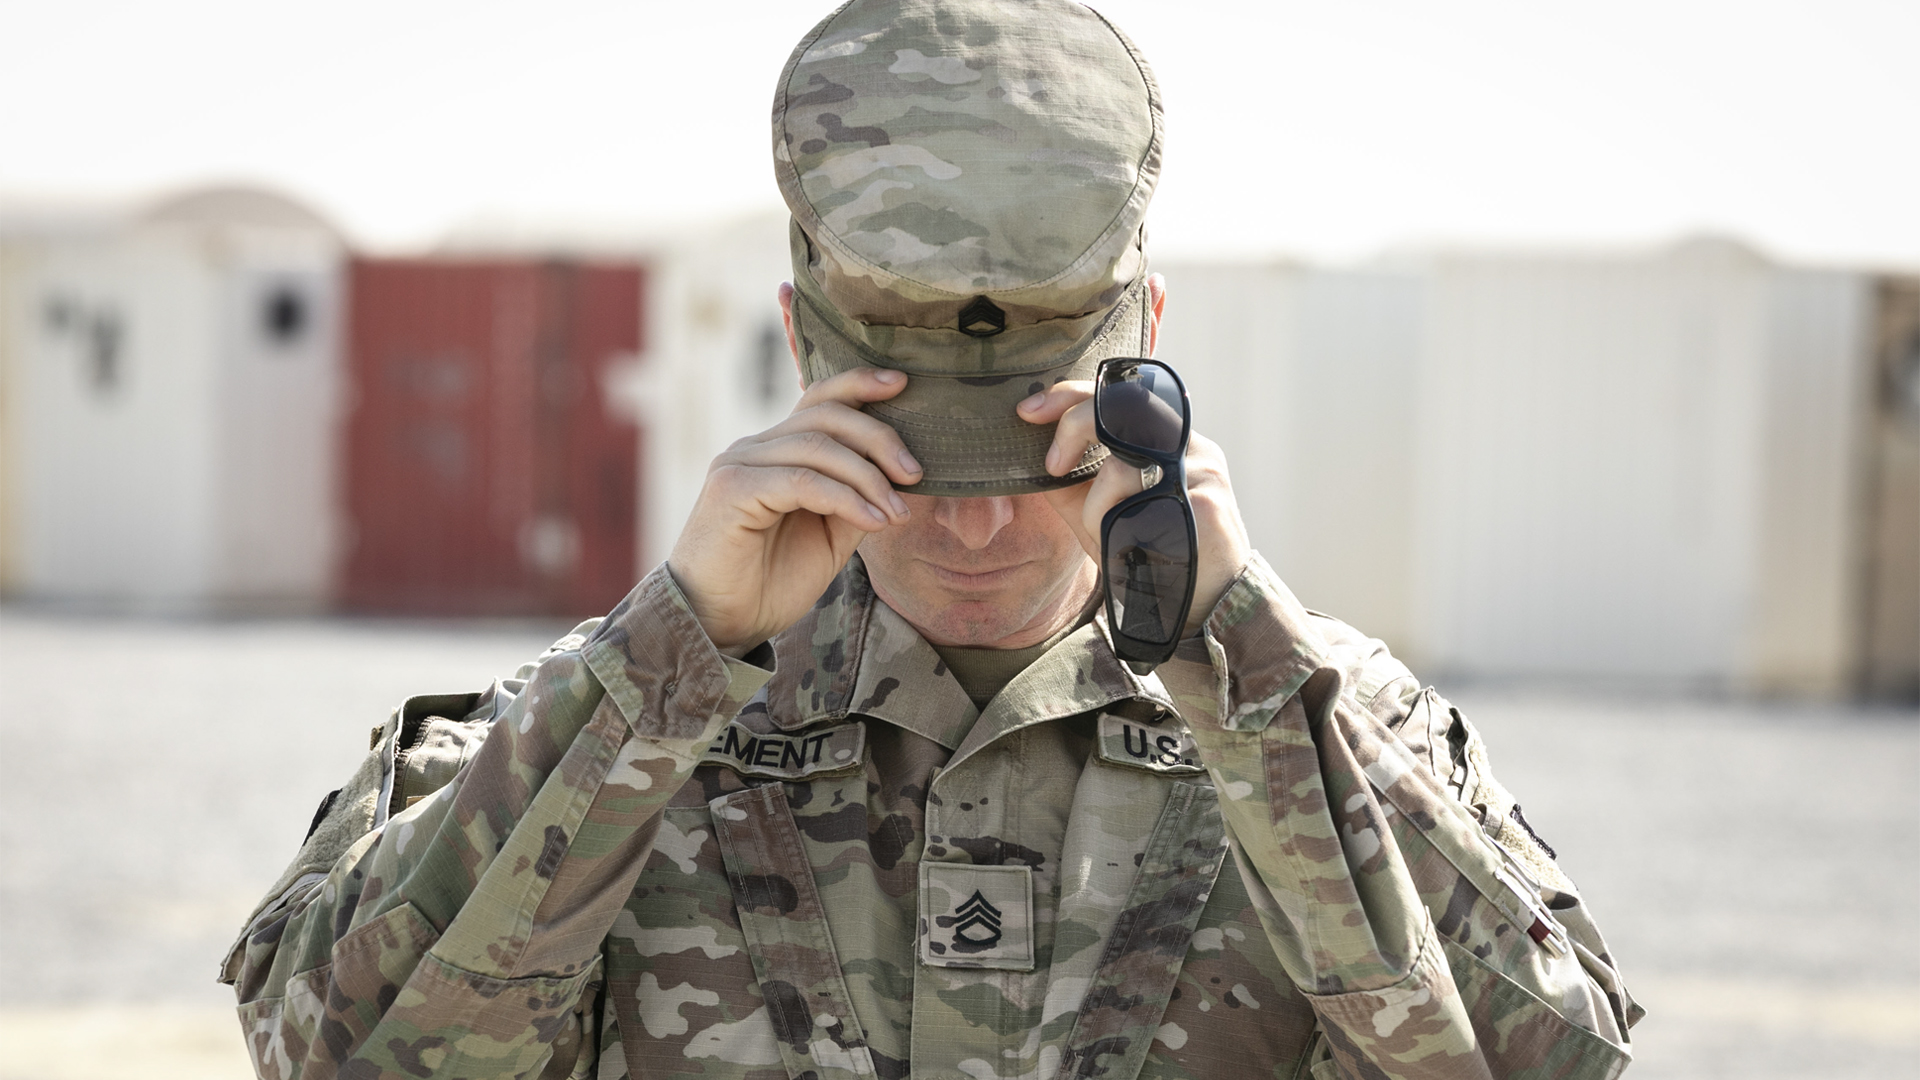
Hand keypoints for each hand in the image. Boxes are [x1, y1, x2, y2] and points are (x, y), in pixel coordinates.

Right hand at [667, 366, 921, 654]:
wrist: (720, 625)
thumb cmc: (769, 583)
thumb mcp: (828, 538)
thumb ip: (855, 501)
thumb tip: (898, 477)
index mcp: (775, 452)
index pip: (818, 401)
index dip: (858, 384)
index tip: (902, 384)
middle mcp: (754, 449)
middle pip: (825, 417)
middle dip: (879, 438)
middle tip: (914, 474)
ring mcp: (739, 464)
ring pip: (817, 447)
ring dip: (868, 478)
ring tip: (897, 512)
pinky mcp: (732, 490)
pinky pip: (802, 481)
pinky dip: (845, 498)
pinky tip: (873, 521)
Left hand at [1018, 383, 1251, 637]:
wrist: (1201, 601)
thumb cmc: (1149, 553)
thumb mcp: (1100, 513)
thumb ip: (1070, 486)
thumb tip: (1027, 457)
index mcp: (1166, 439)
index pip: (1118, 395)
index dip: (1069, 393)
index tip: (1028, 411)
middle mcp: (1188, 445)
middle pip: (1125, 406)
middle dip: (1074, 426)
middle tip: (1052, 464)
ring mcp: (1200, 471)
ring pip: (1125, 464)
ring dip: (1095, 502)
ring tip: (1099, 529)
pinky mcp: (1204, 502)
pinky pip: (1141, 502)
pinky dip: (1114, 523)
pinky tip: (1120, 543)